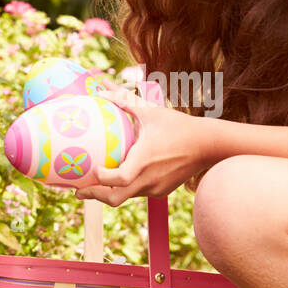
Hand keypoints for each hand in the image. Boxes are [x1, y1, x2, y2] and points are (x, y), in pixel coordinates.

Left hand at [74, 84, 206, 204]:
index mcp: (144, 160)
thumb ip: (124, 101)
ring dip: (110, 192)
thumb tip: (101, 88)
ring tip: (94, 184)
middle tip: (78, 191)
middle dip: (95, 197)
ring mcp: (157, 188)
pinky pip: (140, 192)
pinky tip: (121, 178)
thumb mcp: (150, 111)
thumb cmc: (179, 126)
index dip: (101, 180)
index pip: (119, 179)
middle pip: (115, 199)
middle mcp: (149, 179)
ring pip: (127, 196)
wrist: (209, 145)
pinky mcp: (163, 190)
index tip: (91, 170)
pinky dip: (128, 188)